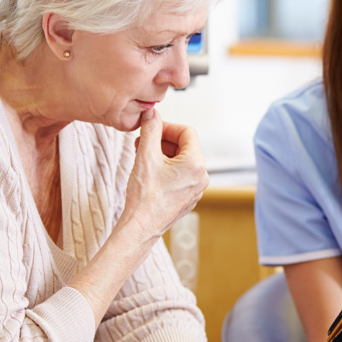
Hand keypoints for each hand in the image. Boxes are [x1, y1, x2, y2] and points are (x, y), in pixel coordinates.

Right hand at [120, 108, 208, 241]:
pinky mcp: (187, 198)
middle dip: (163, 141)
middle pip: (185, 146)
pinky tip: (148, 171)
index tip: (152, 127)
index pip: (187, 132)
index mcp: (196, 164)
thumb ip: (151, 129)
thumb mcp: (145, 155)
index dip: (168, 126)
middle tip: (143, 140)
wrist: (140, 227)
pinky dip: (165, 169)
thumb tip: (152, 114)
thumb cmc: (144, 197)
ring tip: (142, 155)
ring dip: (163, 154)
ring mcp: (195, 189)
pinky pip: (179, 176)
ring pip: (181, 161)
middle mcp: (201, 177)